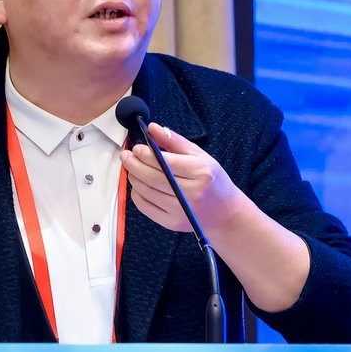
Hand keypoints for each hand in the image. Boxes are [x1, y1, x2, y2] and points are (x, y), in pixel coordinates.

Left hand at [120, 122, 243, 233]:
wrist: (224, 212)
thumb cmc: (211, 180)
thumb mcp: (200, 156)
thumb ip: (174, 141)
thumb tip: (152, 128)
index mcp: (201, 172)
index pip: (166, 163)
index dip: (146, 154)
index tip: (137, 148)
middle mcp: (192, 193)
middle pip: (153, 178)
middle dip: (134, 165)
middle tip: (126, 156)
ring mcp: (181, 211)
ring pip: (146, 192)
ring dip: (134, 178)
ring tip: (132, 168)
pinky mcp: (172, 223)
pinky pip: (146, 207)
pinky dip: (137, 194)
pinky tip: (139, 185)